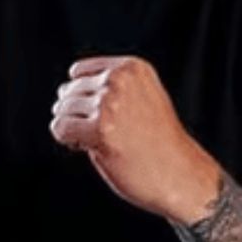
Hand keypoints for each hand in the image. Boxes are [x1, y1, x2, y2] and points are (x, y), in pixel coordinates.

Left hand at [49, 56, 219, 222]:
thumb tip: (65, 92)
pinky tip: (94, 149)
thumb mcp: (142, 97)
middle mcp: (120, 80)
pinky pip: (60, 128)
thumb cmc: (160, 142)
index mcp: (132, 67)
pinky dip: (70, 142)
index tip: (105, 114)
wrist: (181, 173)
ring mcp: (110, 104)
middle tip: (108, 133)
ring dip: (76, 129)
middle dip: (80, 114)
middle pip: (68, 91)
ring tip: (105, 141)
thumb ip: (112, 87)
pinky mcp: (100, 129)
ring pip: (61, 110)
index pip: (78, 72)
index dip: (84, 97)